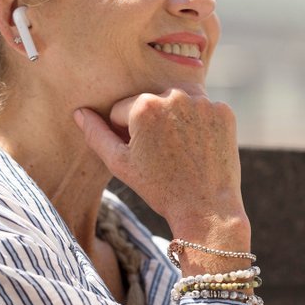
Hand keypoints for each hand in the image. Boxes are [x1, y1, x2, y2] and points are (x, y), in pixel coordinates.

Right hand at [73, 87, 249, 272]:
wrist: (207, 209)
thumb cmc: (159, 189)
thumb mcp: (120, 164)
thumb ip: (97, 135)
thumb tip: (80, 113)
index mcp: (144, 105)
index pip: (122, 109)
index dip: (126, 134)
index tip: (142, 155)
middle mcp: (174, 95)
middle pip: (151, 103)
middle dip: (151, 123)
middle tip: (163, 155)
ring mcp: (203, 102)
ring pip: (177, 103)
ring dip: (175, 119)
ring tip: (180, 150)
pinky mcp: (224, 111)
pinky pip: (203, 110)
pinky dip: (199, 123)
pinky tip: (199, 146)